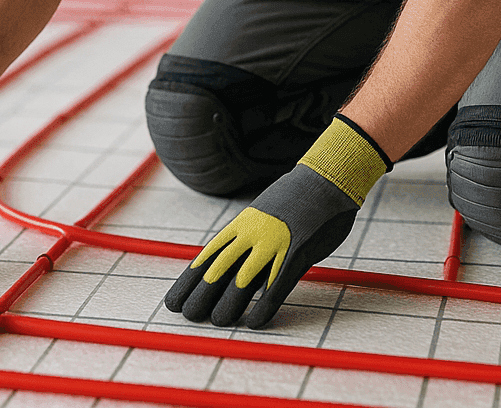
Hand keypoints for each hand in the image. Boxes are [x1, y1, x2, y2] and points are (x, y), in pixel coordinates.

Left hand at [164, 114, 388, 328]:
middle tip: (189, 315)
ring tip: (217, 321)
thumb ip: (248, 237)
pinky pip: (277, 286)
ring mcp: (274, 244)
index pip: (208, 257)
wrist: (326, 178)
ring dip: (228, 304)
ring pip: (243, 281)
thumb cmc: (296, 199)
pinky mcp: (297, 252)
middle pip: (219, 270)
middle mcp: (252, 235)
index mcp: (241, 226)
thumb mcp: (263, 214)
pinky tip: (254, 322)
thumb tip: (232, 259)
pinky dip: (264, 306)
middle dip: (201, 296)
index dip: (189, 282)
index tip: (174, 300)